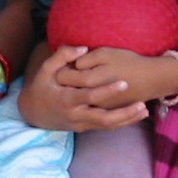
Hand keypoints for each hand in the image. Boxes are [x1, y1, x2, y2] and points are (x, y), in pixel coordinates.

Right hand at [18, 45, 149, 132]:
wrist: (32, 113)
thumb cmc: (41, 87)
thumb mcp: (45, 69)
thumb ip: (62, 56)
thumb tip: (83, 49)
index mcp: (66, 99)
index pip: (90, 96)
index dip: (107, 91)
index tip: (124, 83)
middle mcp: (75, 115)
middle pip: (103, 119)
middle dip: (124, 113)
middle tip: (142, 104)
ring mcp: (80, 124)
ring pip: (107, 126)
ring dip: (126, 120)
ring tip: (144, 110)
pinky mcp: (84, 128)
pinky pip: (105, 127)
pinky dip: (121, 122)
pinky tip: (136, 116)